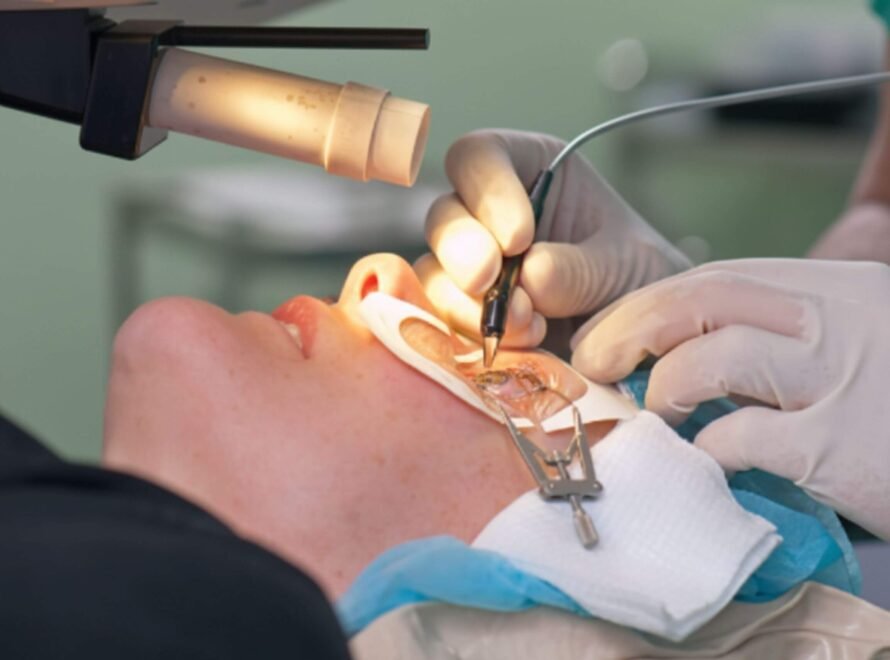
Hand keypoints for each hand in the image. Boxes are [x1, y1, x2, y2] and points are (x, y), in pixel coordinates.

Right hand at [415, 129, 690, 347]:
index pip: (479, 156)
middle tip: (490, 282)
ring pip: (433, 272)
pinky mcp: (465, 317)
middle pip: (443, 215)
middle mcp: (487, 215)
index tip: (518, 238)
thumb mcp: (627, 266)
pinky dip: (471, 338)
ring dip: (470, 304)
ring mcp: (469, 268)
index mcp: (529, 171)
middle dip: (463, 251)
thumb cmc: (638, 280)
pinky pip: (441, 322)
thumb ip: (581, 268)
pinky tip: (518, 346)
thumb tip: (528, 275)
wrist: (641, 342)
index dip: (486, 191)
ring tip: (530, 326)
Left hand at [571, 258, 889, 540]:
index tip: (609, 331)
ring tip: (660, 415)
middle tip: (595, 362)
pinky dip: (705, 449)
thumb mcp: (860, 340)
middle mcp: (836, 319)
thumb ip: (789, 332)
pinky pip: (740, 438)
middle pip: (701, 302)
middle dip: (630, 328)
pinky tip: (705, 460)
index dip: (648, 303)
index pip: (716, 277)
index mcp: (835, 288)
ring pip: (712, 360)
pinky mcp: (840, 448)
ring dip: (665, 389)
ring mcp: (840, 380)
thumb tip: (694, 347)